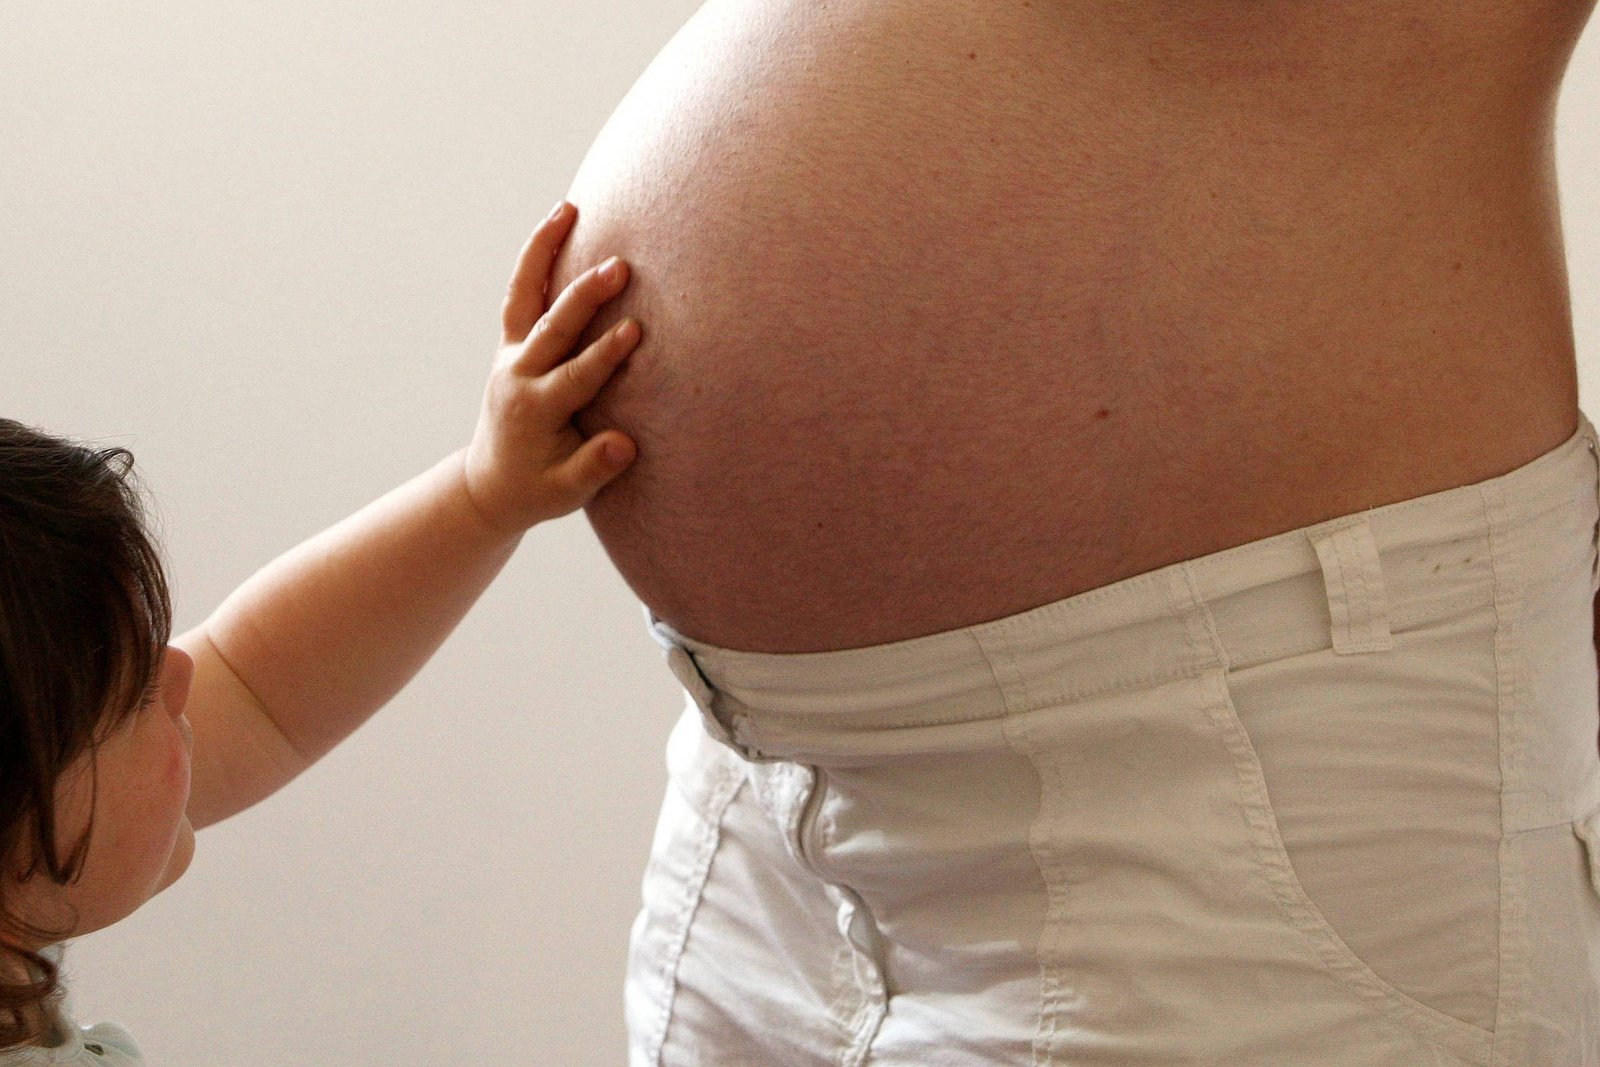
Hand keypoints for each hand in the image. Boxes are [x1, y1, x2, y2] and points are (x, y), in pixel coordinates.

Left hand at [463, 201, 640, 533]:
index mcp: (535, 409)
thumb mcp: (565, 493)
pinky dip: (537, 257)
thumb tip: (622, 445)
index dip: (604, 354)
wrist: (493, 484)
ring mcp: (511, 354)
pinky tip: (559, 221)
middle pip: (552, 327)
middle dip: (585, 297)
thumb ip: (593, 468)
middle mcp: (518, 374)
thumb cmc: (538, 488)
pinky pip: (522, 292)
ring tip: (569, 209)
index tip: (635, 330)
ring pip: (526, 295)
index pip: (575, 376)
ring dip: (546, 251)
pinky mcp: (512, 343)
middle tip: (619, 267)